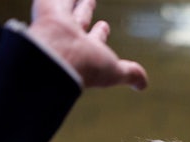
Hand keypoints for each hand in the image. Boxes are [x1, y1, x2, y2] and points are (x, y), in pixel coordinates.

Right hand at [28, 0, 147, 89]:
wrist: (56, 57)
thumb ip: (129, 74)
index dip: (101, 33)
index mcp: (86, 49)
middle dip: (86, 10)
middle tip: (90, 2)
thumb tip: (143, 86)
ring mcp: (58, 20)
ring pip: (67, 4)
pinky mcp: (46, 6)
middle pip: (80, 18)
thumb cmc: (84, 66)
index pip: (95, 38)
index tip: (104, 26)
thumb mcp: (114, 71)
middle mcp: (71, 35)